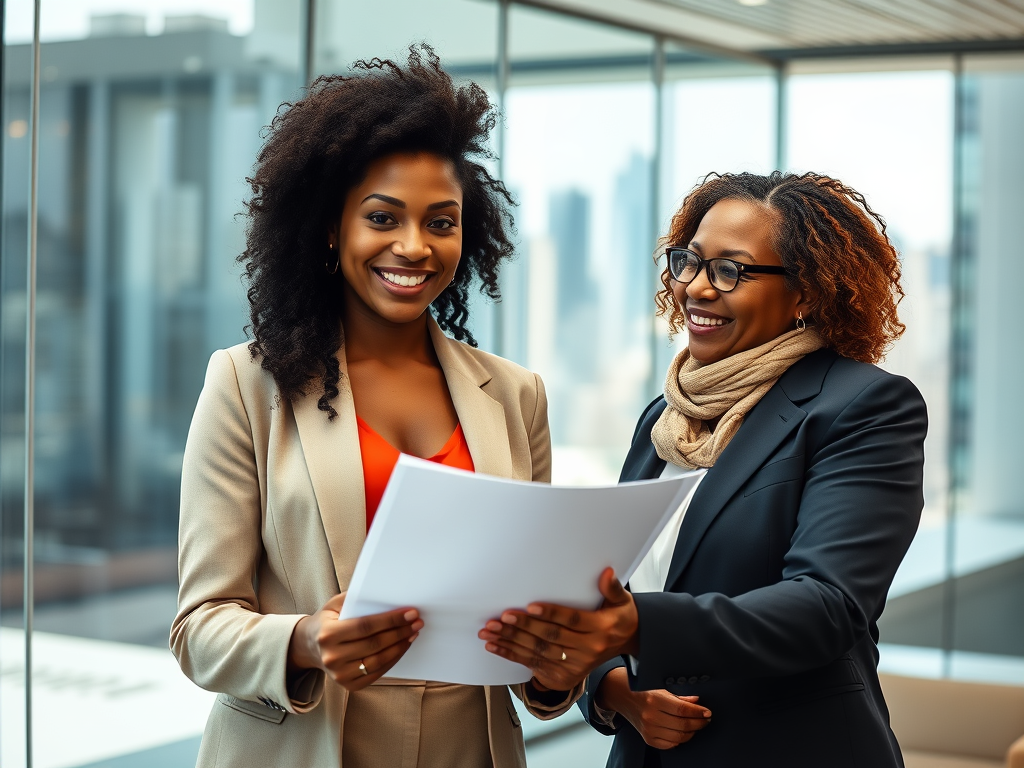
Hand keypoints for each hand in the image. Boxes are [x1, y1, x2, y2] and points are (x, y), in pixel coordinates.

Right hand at [288, 593, 422, 691]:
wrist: (310, 646)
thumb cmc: (328, 620)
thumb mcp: (335, 604)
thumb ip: (356, 599)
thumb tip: (388, 596)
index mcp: (328, 634)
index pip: (366, 626)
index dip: (391, 620)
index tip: (410, 613)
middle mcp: (332, 657)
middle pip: (375, 644)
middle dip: (400, 632)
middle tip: (417, 622)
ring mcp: (340, 674)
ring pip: (378, 661)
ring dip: (400, 647)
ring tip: (412, 634)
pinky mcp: (349, 685)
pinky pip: (377, 673)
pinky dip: (393, 660)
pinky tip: (402, 647)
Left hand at [478, 568, 638, 690]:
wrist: (626, 643)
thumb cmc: (618, 617)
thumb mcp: (622, 601)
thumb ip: (613, 588)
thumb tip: (607, 573)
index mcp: (601, 629)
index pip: (572, 620)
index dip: (551, 613)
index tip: (530, 606)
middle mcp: (588, 650)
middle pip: (550, 637)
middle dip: (523, 627)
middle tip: (501, 617)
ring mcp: (575, 666)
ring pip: (538, 652)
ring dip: (512, 641)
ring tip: (491, 631)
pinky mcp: (563, 676)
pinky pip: (534, 665)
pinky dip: (512, 655)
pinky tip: (496, 646)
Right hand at [598, 667, 711, 748]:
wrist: (625, 698)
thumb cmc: (644, 691)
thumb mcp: (661, 687)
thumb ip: (680, 696)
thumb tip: (697, 701)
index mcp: (654, 699)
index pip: (682, 709)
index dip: (698, 712)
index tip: (707, 712)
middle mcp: (651, 716)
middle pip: (682, 724)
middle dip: (698, 723)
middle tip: (705, 719)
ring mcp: (649, 730)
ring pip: (679, 737)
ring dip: (691, 732)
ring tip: (696, 725)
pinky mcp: (648, 739)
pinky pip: (670, 745)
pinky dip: (680, 740)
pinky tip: (683, 732)